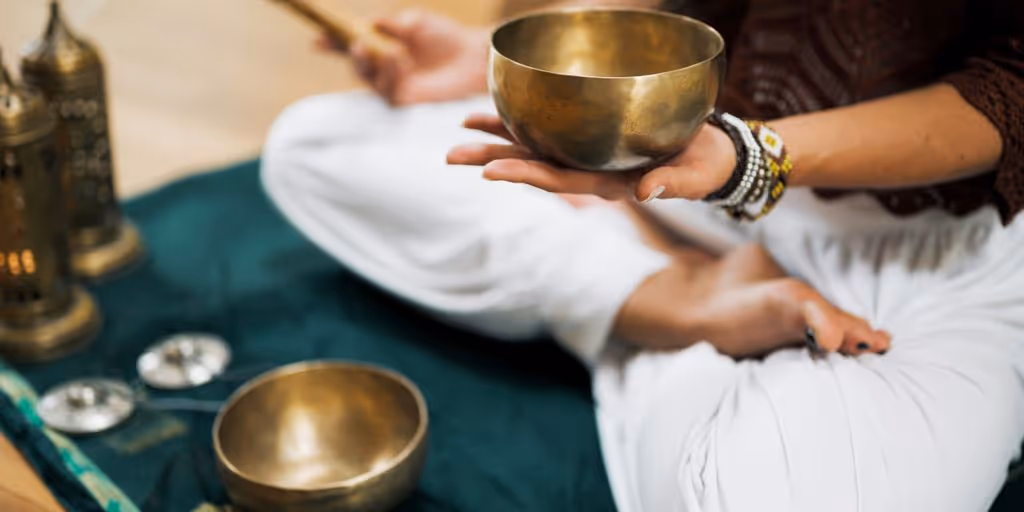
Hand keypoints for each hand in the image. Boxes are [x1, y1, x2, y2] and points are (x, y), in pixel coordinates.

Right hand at [318, 10, 489, 105]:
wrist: (472, 57)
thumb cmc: (446, 37)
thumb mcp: (414, 24)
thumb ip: (389, 25)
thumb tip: (366, 24)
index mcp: (382, 46)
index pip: (351, 45)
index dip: (332, 43)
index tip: (317, 39)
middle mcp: (383, 69)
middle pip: (356, 65)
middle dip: (351, 55)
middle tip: (357, 44)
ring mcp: (392, 86)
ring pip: (368, 78)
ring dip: (375, 62)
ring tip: (393, 51)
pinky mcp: (403, 101)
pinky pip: (386, 90)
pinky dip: (390, 73)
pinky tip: (401, 61)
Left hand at [447, 114, 737, 202]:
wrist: (713, 154)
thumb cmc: (705, 166)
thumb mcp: (694, 177)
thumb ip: (672, 185)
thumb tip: (645, 192)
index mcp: (608, 184)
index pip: (558, 180)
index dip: (524, 175)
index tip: (489, 172)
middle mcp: (589, 169)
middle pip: (533, 165)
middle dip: (492, 158)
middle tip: (450, 155)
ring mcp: (588, 153)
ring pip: (535, 145)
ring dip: (498, 138)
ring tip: (462, 126)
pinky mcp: (594, 136)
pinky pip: (553, 127)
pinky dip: (525, 119)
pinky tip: (501, 108)